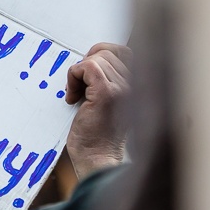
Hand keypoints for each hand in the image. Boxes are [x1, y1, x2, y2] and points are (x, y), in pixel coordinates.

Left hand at [64, 43, 130, 176]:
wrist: (98, 159)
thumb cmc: (98, 136)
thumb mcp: (106, 102)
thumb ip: (107, 80)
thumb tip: (90, 58)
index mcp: (137, 85)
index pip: (122, 50)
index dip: (99, 56)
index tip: (85, 75)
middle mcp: (134, 85)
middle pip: (106, 52)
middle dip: (85, 65)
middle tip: (78, 87)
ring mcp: (122, 88)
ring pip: (95, 59)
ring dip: (77, 74)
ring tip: (76, 95)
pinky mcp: (106, 94)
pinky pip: (86, 67)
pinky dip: (73, 77)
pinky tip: (72, 97)